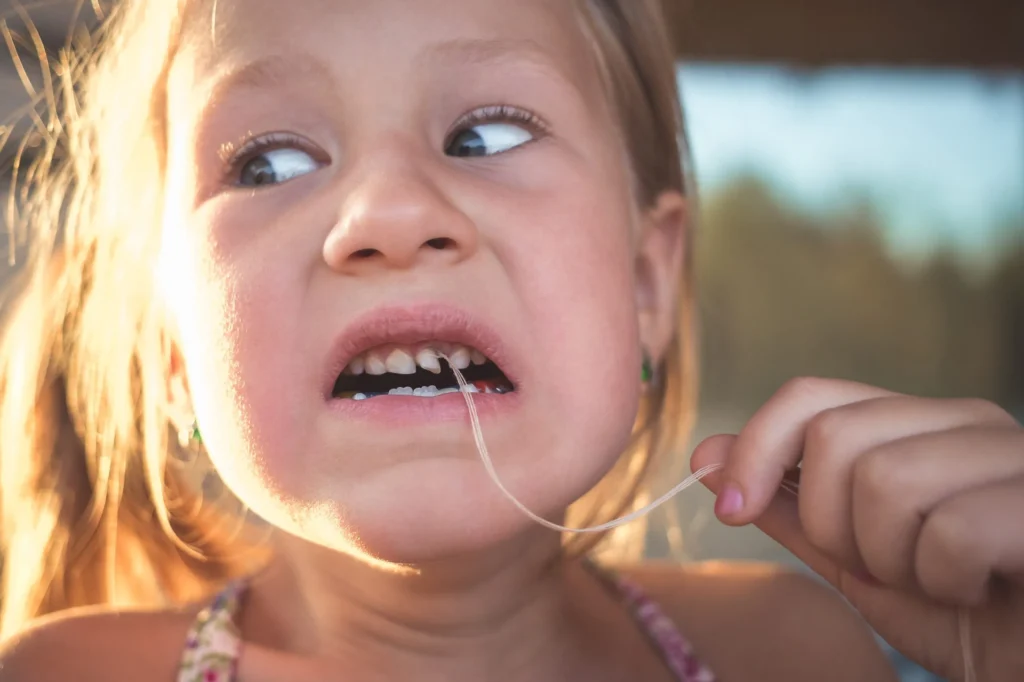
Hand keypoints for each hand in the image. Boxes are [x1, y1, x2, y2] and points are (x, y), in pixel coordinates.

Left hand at [691, 378, 1023, 681]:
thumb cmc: (953, 611)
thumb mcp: (852, 559)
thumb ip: (786, 505)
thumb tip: (707, 454)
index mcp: (916, 423)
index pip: (809, 396)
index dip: (757, 447)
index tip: (732, 508)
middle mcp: (966, 420)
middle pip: (834, 438)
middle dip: (833, 526)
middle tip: (882, 567)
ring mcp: (1012, 453)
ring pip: (886, 480)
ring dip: (891, 560)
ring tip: (933, 580)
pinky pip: (951, 531)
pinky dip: (944, 580)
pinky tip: (975, 588)